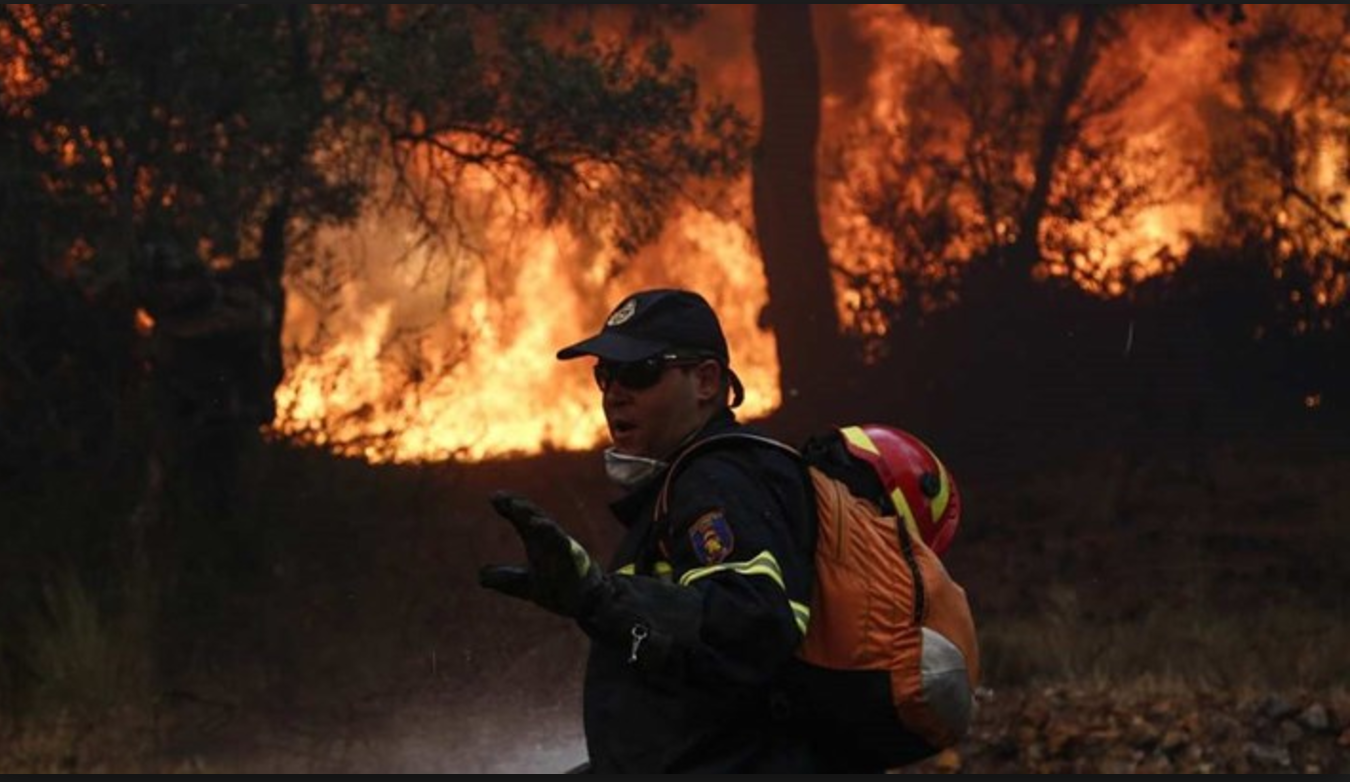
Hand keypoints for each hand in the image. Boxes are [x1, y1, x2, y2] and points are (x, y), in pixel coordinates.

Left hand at [479, 491, 604, 617]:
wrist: (586, 602)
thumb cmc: (556, 589)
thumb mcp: (524, 584)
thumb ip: (503, 577)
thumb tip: (480, 576)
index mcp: (538, 543)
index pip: (523, 520)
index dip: (510, 508)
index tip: (494, 498)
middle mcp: (551, 541)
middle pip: (534, 518)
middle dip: (519, 507)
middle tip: (502, 498)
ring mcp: (563, 549)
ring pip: (548, 529)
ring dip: (533, 517)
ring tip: (517, 508)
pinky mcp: (574, 560)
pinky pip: (564, 546)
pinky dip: (554, 536)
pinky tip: (542, 527)